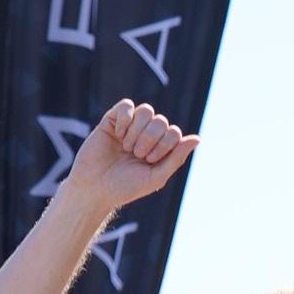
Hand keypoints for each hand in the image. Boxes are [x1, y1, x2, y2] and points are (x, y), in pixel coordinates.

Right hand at [70, 100, 198, 212]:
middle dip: (150, 140)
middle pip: (161, 121)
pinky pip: (127, 105)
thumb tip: (197, 138)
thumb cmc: (126, 186)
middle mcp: (147, 135)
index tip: (150, 160)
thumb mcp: (156, 177)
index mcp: (160, 148)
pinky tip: (118, 134)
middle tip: (136, 155)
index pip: (174, 132)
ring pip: (146, 110)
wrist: (95, 188)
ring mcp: (130, 126)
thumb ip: (176, 158)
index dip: (164, 145)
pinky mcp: (113, 120)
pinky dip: (125, 120)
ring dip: (138, 131)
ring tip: (126, 147)